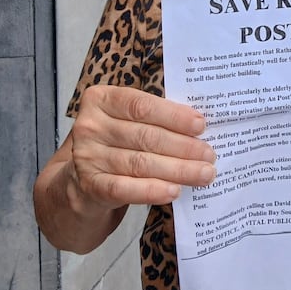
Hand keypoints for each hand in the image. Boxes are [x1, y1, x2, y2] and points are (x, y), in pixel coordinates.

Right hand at [68, 84, 216, 210]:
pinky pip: (124, 188)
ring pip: (140, 163)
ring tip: (203, 174)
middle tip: (209, 155)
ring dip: (177, 170)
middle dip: (183, 147)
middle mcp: (90, 126)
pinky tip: (174, 191)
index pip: (141, 106)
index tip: (201, 125)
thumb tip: (200, 127)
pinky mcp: (89, 185)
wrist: (81, 178)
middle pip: (145, 136)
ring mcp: (87, 157)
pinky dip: (152, 190)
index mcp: (101, 99)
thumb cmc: (116, 141)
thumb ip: (155, 118)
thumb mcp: (128, 121)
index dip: (173, 116)